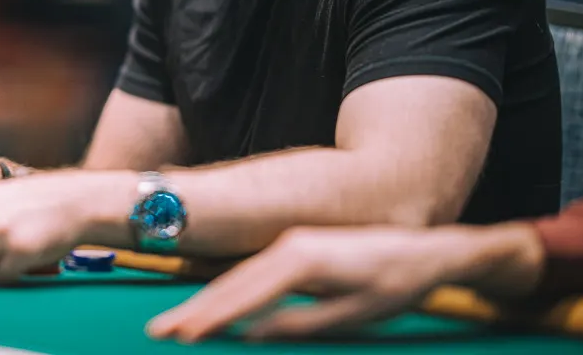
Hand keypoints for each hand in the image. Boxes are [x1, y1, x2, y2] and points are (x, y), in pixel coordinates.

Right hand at [147, 226, 495, 341]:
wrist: (425, 251)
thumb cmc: (395, 286)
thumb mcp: (355, 315)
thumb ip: (302, 324)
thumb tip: (253, 337)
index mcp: (302, 260)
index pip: (246, 293)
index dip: (213, 316)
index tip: (184, 336)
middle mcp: (289, 246)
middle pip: (232, 283)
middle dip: (194, 309)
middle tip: (158, 332)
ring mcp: (290, 244)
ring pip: (238, 278)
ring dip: (205, 302)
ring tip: (175, 325)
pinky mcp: (295, 249)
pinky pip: (252, 275)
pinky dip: (227, 294)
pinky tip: (212, 310)